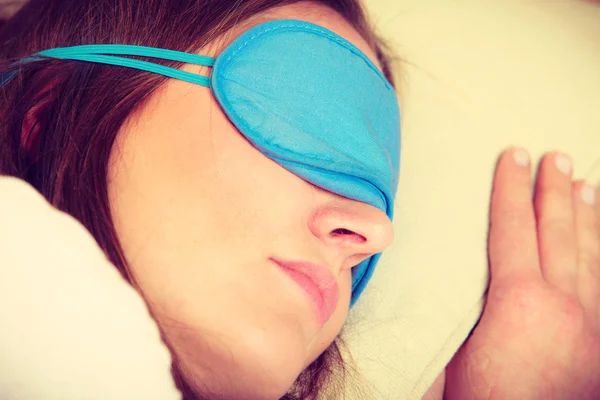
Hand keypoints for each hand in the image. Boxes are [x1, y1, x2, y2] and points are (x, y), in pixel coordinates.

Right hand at [445, 149, 599, 399]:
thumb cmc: (480, 396)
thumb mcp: (457, 347)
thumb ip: (459, 307)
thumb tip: (444, 279)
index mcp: (517, 299)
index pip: (512, 227)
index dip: (512, 187)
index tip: (514, 155)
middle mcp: (561, 301)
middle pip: (557, 231)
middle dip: (554, 189)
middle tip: (555, 156)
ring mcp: (589, 318)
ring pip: (590, 252)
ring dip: (586, 214)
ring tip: (584, 183)